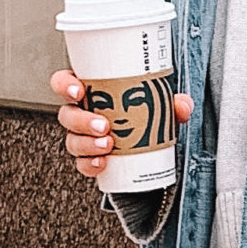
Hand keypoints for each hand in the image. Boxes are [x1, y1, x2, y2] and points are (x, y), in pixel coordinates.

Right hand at [52, 71, 192, 180]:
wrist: (147, 148)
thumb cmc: (143, 114)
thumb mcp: (158, 105)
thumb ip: (172, 104)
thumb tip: (183, 105)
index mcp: (90, 91)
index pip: (64, 82)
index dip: (64, 85)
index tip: (79, 90)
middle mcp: (81, 113)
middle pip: (67, 114)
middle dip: (81, 120)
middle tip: (104, 126)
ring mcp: (82, 137)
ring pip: (72, 140)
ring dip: (87, 143)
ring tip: (108, 145)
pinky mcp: (89, 158)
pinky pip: (82, 163)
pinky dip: (89, 165)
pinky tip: (102, 163)